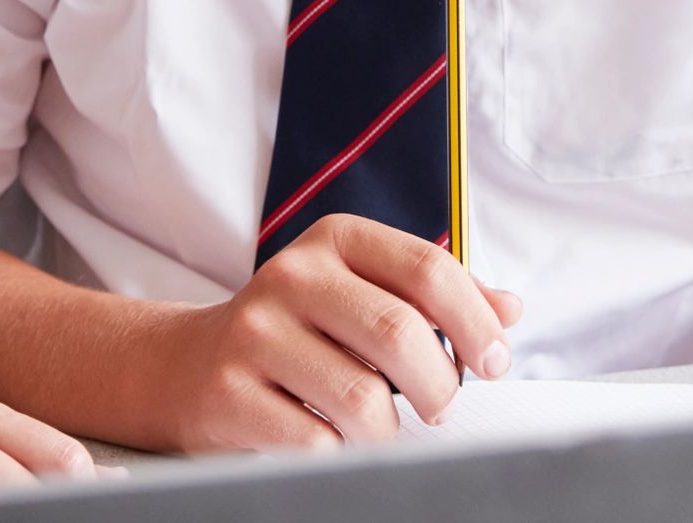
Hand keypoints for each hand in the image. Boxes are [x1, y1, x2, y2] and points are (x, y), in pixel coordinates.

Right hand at [155, 215, 522, 451]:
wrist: (183, 364)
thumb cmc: (294, 329)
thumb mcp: (360, 289)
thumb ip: (432, 296)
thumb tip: (510, 311)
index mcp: (334, 240)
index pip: (427, 269)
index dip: (475, 321)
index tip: (493, 362)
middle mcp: (292, 276)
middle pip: (400, 332)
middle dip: (440, 384)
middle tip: (441, 407)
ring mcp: (254, 334)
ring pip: (361, 397)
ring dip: (389, 430)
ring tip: (382, 427)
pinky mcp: (228, 392)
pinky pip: (315, 441)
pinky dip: (338, 453)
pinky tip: (330, 439)